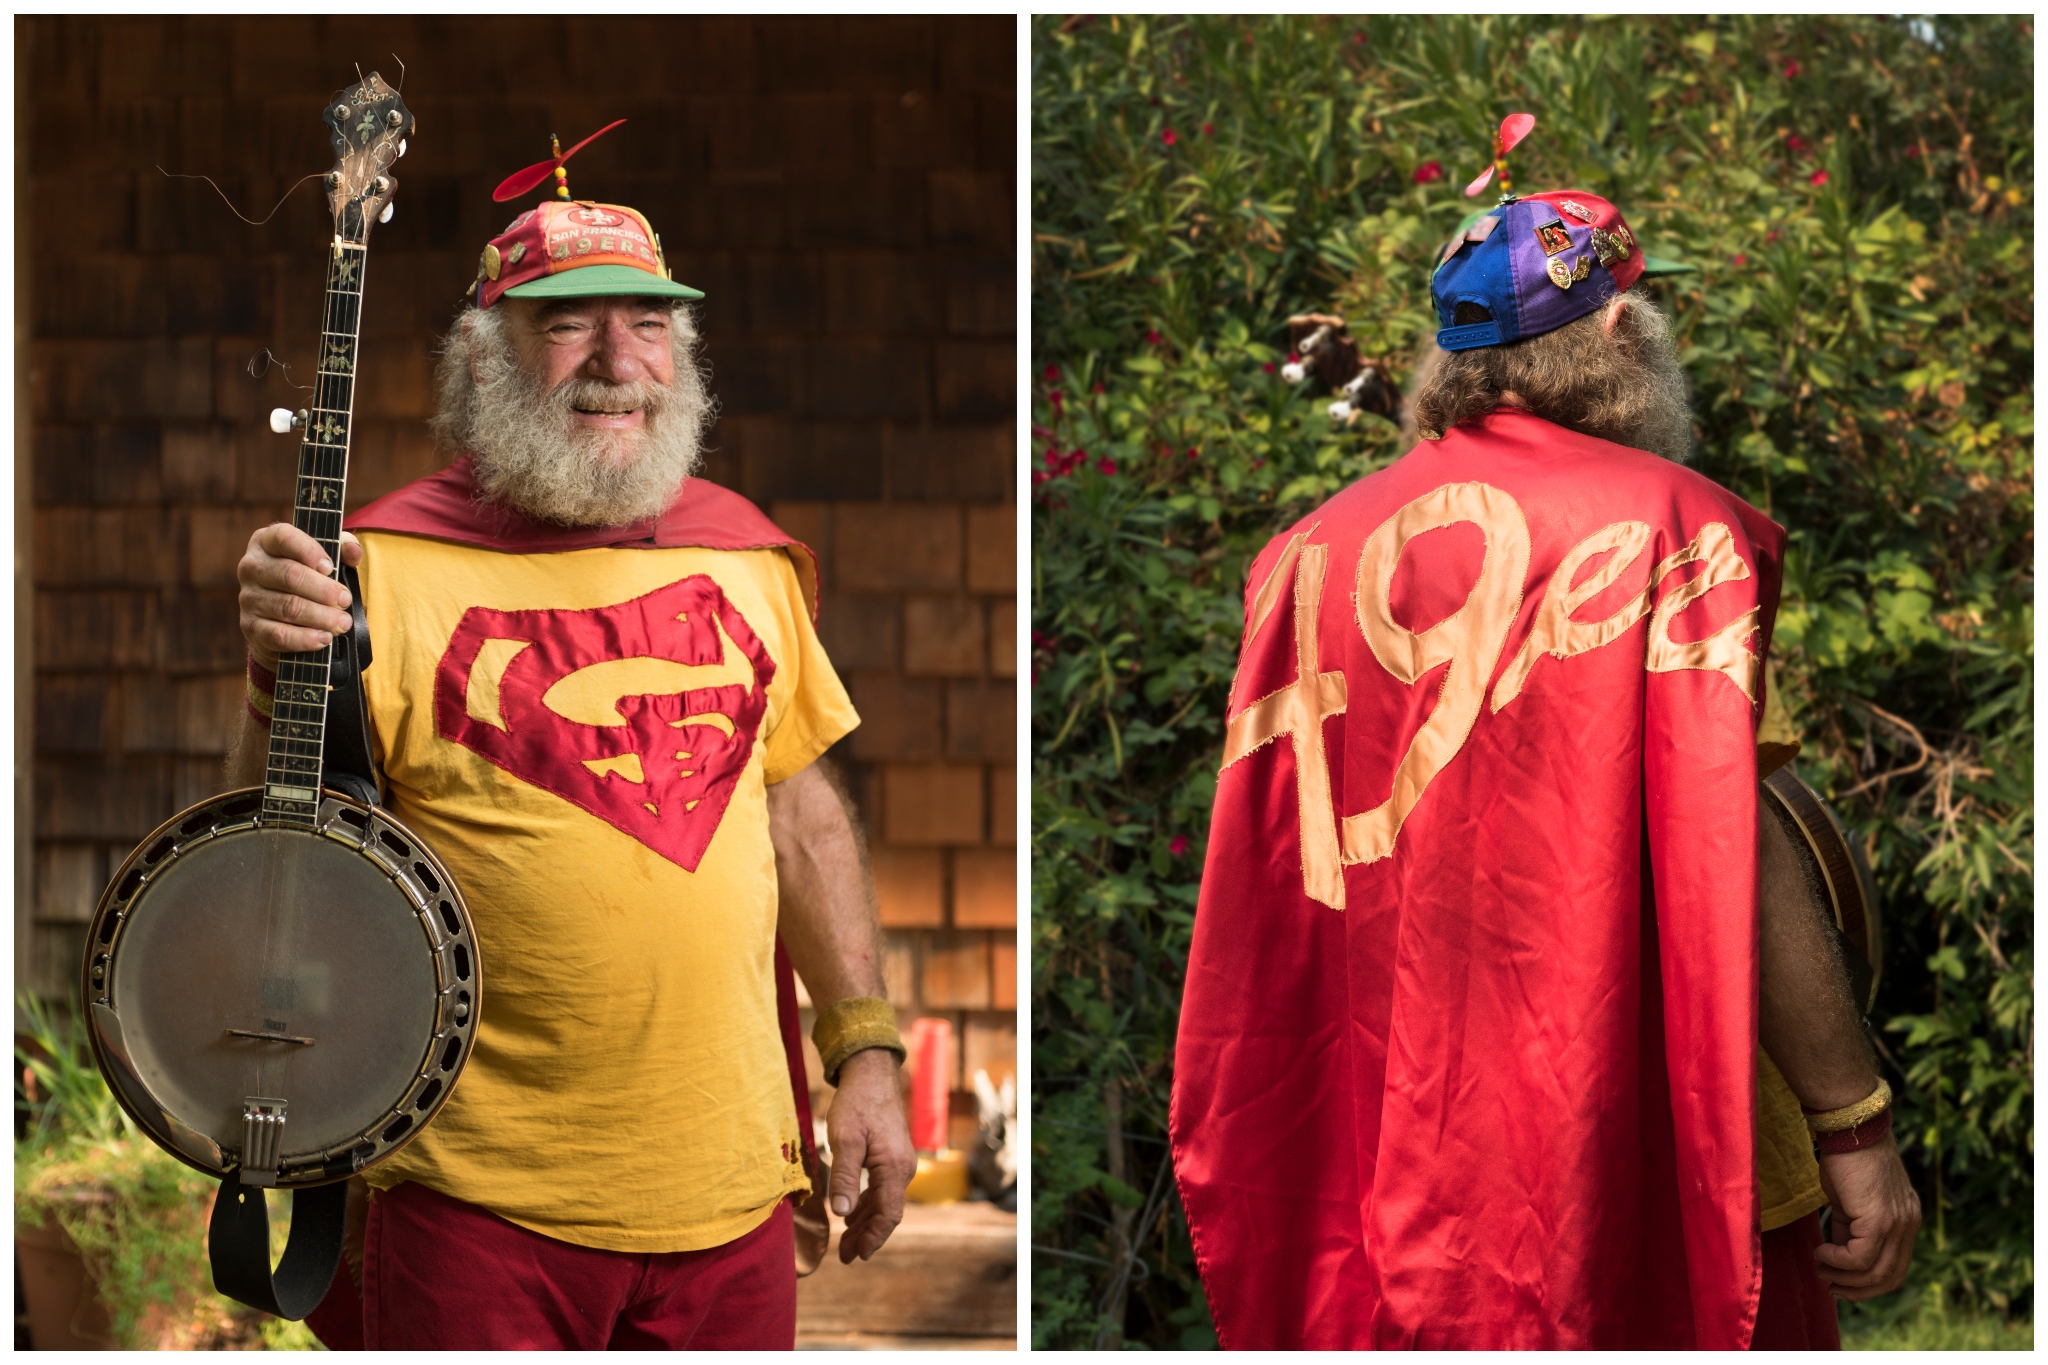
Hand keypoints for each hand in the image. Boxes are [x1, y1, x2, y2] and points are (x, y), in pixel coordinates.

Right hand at [237, 525, 361, 668]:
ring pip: (287, 607)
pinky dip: (305, 638)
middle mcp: (252, 567)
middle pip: (290, 575)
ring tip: (342, 623)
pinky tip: (324, 638)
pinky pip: (279, 634)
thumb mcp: (323, 559)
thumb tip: (353, 552)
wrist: (281, 618)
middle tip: (345, 600)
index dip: (309, 551)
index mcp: (266, 542)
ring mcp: (248, 597)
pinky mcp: (250, 626)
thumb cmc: (307, 580)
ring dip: (321, 616)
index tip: (330, 567)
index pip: (283, 537)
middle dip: (324, 590)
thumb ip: (341, 549)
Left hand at [825, 1046, 914, 1263]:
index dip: (873, 1237)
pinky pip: (883, 1187)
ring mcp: (899, 1161)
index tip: (857, 1256)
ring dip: (866, 1222)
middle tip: (845, 1256)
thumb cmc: (857, 1103)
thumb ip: (845, 1177)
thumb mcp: (845, 1140)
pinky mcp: (892, 1154)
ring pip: (885, 1201)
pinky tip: (853, 1212)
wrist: (871, 1072)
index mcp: (894, 1168)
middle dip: (867, 1236)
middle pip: (888, 1212)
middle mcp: (903, 1168)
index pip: (888, 1214)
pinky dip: (868, 1204)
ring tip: (846, 1241)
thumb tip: (842, 1213)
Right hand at [1814, 1133, 1921, 1299]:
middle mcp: (1909, 1225)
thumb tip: (1838, 1253)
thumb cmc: (1846, 1157)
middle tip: (1830, 1286)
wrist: (1850, 1128)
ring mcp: (1897, 1224)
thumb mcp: (1850, 1200)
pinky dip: (1837, 1261)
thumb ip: (1850, 1228)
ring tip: (1821, 1269)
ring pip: (1876, 1272)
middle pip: (1890, 1277)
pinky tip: (1821, 1252)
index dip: (1869, 1282)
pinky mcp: (1879, 1220)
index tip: (1841, 1282)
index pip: (1897, 1266)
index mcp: (1906, 1219)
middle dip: (1858, 1289)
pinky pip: (1859, 1257)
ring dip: (1844, 1277)